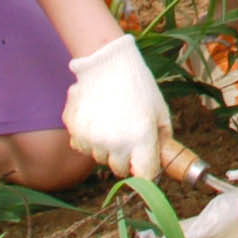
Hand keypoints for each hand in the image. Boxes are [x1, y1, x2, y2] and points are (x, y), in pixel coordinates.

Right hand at [62, 33, 170, 179]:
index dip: (147, 170)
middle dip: (126, 158)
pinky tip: (97, 117)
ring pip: (100, 158)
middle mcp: (115, 143)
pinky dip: (89, 138)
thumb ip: (163, 138)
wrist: (108, 61)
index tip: (146, 163)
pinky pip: (82, 146)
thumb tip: (161, 160)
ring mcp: (92, 138)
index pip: (145, 176)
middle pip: (120, 170)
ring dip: (107, 147)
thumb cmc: (138, 84)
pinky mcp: (74, 131)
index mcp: (141, 138)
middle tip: (129, 135)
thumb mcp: (160, 110)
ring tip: (112, 120)